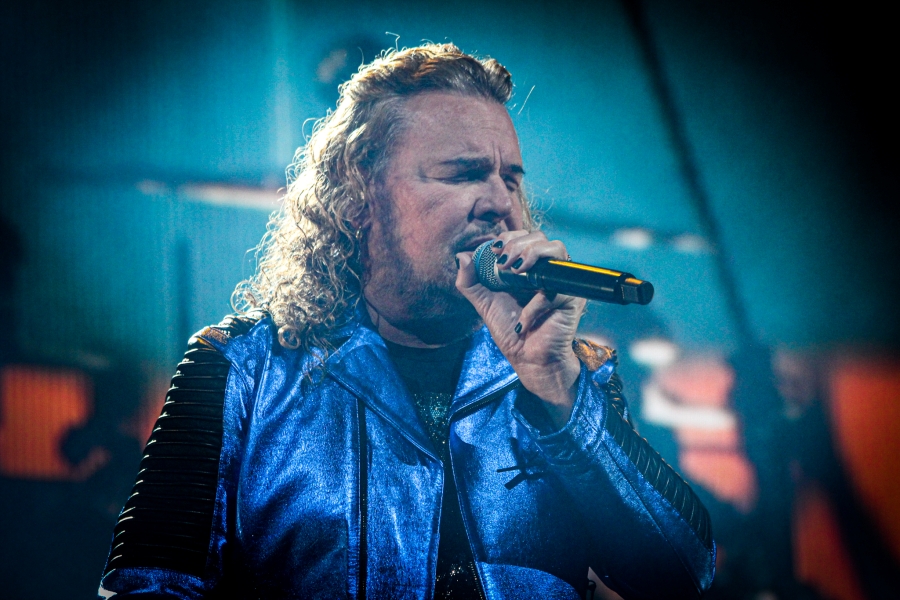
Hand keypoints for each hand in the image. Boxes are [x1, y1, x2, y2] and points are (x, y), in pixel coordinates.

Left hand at [456, 231, 586, 427]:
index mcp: (529, 267)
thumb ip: (470, 281)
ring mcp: (562, 282)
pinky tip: (523, 321)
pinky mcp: (573, 298)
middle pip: (541, 237)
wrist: (528, 360)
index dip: (510, 237)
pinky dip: (535, 305)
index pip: (525, 236)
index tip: (494, 251)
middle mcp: (548, 270)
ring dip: (533, 255)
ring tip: (516, 272)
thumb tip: (461, 256)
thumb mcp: (484, 302)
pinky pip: (555, 290)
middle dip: (519, 244)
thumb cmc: (509, 329)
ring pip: (557, 249)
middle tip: (503, 264)